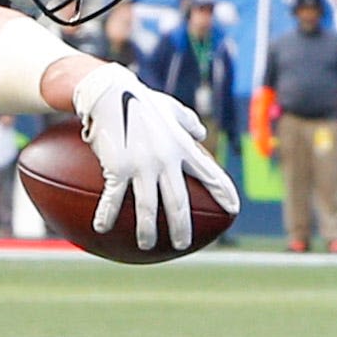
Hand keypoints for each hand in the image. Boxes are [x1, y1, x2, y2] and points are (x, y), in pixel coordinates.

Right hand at [70, 61, 239, 249]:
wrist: (111, 91)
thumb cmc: (142, 99)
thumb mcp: (170, 108)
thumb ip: (187, 121)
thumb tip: (200, 131)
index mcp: (182, 147)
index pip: (210, 174)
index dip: (223, 192)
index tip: (234, 210)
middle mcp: (166, 159)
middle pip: (178, 202)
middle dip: (182, 227)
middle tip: (183, 245)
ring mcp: (142, 165)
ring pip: (149, 207)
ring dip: (148, 230)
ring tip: (146, 244)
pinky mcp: (119, 167)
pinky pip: (114, 197)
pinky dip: (108, 214)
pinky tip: (102, 228)